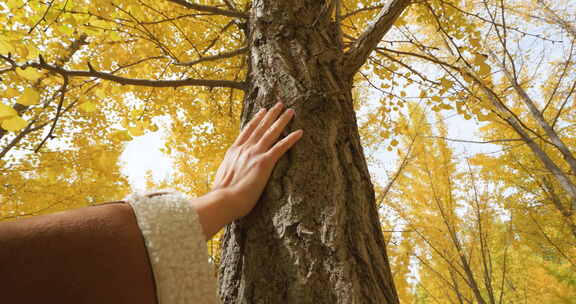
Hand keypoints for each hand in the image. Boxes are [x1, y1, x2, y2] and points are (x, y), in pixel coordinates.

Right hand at [190, 101, 302, 238]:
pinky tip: (300, 132)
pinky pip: (281, 147)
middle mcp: (244, 149)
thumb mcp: (222, 177)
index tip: (262, 111)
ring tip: (291, 111)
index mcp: (233, 151)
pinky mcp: (264, 162)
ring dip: (282, 120)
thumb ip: (228, 170)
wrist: (223, 200)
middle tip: (279, 104)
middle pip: (260, 127)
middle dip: (271, 114)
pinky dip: (291, 138)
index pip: (247, 131)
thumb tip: (228, 173)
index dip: (256, 120)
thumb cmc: (221, 195)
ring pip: (271, 132)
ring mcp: (254, 154)